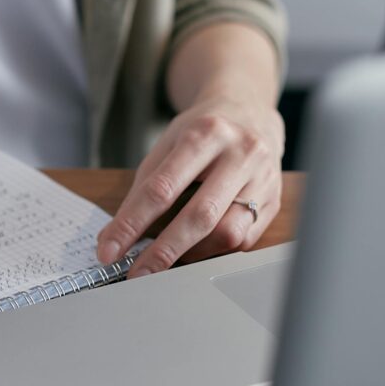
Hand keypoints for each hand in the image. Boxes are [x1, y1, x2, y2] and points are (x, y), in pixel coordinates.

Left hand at [96, 95, 284, 276]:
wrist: (249, 112)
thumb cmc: (201, 132)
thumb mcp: (166, 145)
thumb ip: (142, 189)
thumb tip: (115, 237)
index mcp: (205, 134)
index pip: (161, 189)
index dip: (131, 224)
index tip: (109, 251)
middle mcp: (241, 154)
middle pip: (199, 216)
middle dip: (163, 251)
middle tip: (137, 274)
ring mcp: (264, 178)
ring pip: (227, 233)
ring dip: (191, 254)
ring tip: (168, 258)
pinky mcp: (275, 200)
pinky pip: (243, 240)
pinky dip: (213, 250)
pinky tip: (196, 248)